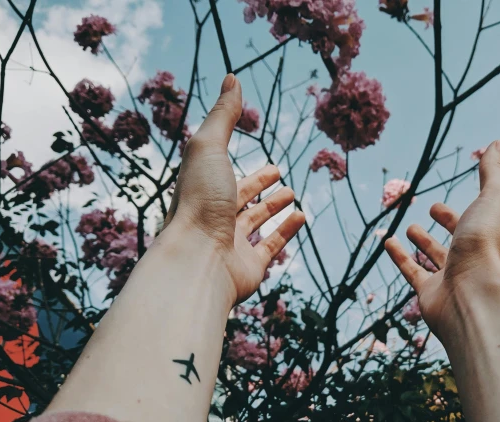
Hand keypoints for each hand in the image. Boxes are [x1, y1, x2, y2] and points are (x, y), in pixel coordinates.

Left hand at [162, 74, 304, 303]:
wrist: (197, 261)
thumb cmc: (200, 202)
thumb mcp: (209, 148)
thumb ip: (223, 116)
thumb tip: (232, 78)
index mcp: (202, 190)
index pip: (224, 173)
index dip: (247, 166)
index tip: (268, 160)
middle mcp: (215, 216)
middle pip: (240, 198)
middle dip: (259, 186)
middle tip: (278, 175)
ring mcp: (231, 242)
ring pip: (256, 223)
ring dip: (274, 207)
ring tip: (292, 195)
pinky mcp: (249, 265)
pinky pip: (271, 245)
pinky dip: (286, 230)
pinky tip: (302, 217)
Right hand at [385, 140, 499, 334]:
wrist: (474, 295)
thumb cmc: (487, 244)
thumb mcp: (495, 196)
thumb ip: (493, 171)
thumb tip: (499, 142)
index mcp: (492, 235)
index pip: (482, 216)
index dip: (471, 204)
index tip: (459, 191)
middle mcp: (475, 257)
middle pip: (460, 238)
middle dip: (448, 222)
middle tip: (434, 210)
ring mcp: (452, 277)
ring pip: (436, 256)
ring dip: (423, 242)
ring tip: (408, 228)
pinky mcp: (430, 292)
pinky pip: (412, 271)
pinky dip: (399, 257)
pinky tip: (387, 243)